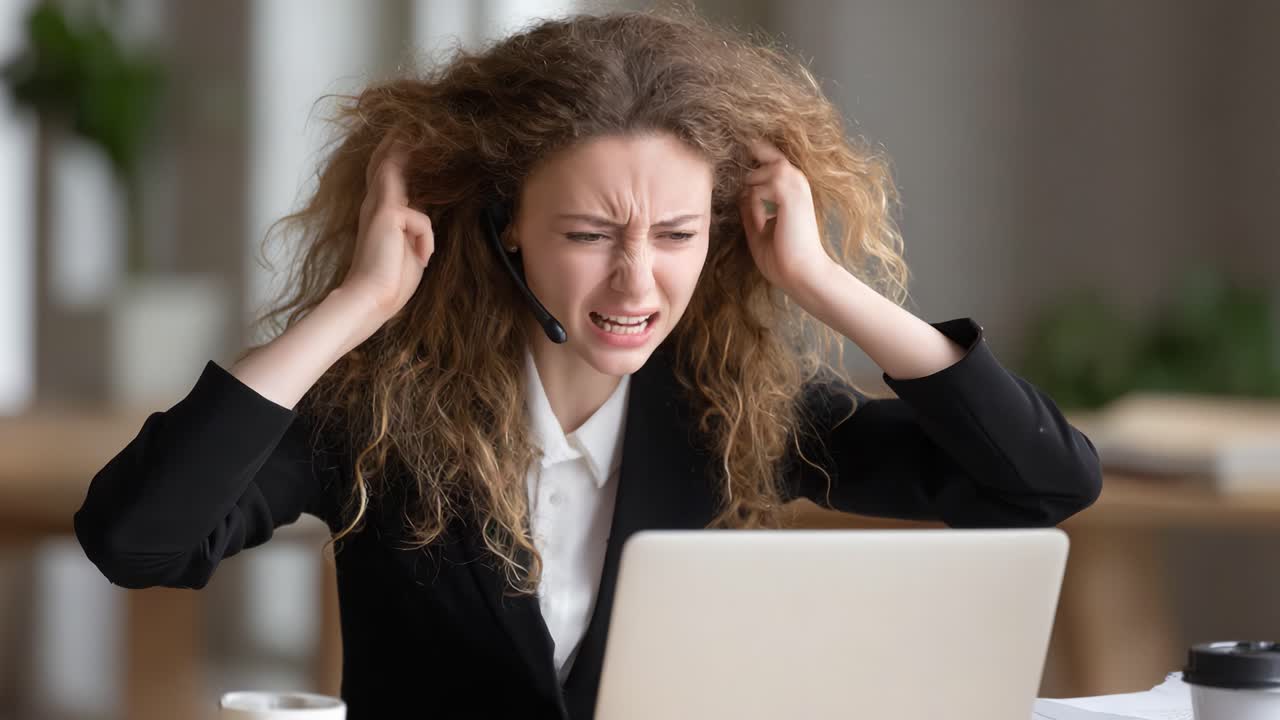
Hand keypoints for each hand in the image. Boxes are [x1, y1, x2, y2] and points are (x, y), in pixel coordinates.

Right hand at [339, 130, 434, 322]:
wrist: (370, 300)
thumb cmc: (389, 282)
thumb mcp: (407, 248)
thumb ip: (413, 228)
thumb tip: (424, 212)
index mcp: (378, 214)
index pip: (384, 177)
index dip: (393, 157)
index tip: (404, 139)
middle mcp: (375, 205)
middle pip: (383, 162)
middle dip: (395, 142)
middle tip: (407, 120)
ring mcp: (380, 208)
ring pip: (393, 167)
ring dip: (404, 147)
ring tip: (413, 126)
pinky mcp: (389, 216)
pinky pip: (422, 217)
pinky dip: (426, 239)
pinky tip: (421, 257)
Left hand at [738, 139, 834, 295]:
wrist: (803, 273)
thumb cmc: (783, 256)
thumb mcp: (758, 228)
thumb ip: (749, 209)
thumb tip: (737, 194)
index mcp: (790, 186)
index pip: (767, 156)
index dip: (748, 153)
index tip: (730, 157)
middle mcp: (795, 179)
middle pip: (761, 150)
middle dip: (743, 168)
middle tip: (744, 201)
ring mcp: (794, 183)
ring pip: (754, 172)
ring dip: (749, 196)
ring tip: (760, 221)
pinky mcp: (790, 193)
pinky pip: (756, 189)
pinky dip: (754, 208)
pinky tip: (764, 224)